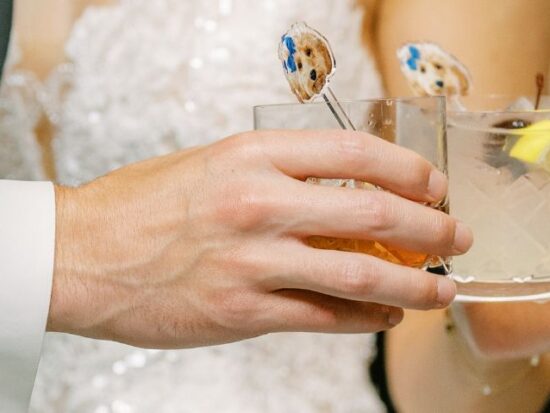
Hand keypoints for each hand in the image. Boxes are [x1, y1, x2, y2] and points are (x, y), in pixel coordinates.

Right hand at [47, 130, 471, 348]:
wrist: (83, 252)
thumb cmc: (144, 205)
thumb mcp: (214, 165)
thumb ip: (278, 175)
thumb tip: (343, 194)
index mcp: (250, 156)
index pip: (355, 153)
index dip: (407, 169)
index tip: (432, 185)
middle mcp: (258, 204)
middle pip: (373, 214)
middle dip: (429, 229)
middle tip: (454, 238)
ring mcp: (252, 261)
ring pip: (358, 276)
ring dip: (412, 286)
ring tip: (439, 291)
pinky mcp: (241, 312)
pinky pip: (324, 318)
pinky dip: (366, 319)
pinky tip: (385, 317)